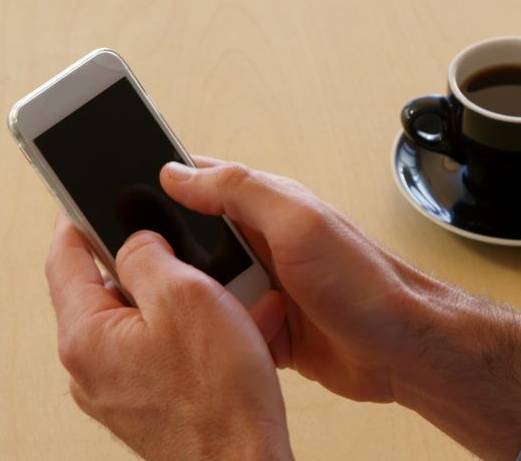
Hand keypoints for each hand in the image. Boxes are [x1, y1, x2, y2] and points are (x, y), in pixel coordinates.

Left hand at [45, 214, 292, 459]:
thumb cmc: (218, 394)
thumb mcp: (187, 296)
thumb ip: (148, 255)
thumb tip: (136, 241)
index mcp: (86, 335)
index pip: (63, 258)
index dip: (77, 219)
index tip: (86, 197)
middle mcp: (90, 368)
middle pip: (108, 291)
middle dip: (151, 264)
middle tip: (185, 248)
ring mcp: (117, 391)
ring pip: (143, 323)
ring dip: (183, 301)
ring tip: (227, 295)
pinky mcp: (147, 406)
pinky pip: (163, 353)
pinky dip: (194, 335)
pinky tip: (236, 331)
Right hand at [161, 157, 520, 459]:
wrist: (403, 350)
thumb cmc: (364, 281)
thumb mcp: (298, 222)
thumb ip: (240, 191)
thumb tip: (179, 170)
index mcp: (270, 206)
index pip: (203, 180)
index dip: (163, 182)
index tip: (117, 191)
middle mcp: (266, 242)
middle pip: (194, 240)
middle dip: (169, 254)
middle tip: (142, 269)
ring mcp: (268, 287)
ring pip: (205, 290)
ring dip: (196, 301)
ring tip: (185, 311)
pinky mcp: (271, 328)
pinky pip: (226, 328)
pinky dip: (218, 334)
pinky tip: (212, 341)